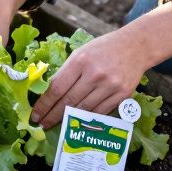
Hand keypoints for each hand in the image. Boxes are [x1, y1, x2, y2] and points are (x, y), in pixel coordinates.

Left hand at [29, 28, 149, 128]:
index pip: (57, 88)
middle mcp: (94, 74)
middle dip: (53, 115)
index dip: (44, 104)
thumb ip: (67, 71)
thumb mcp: (81, 53)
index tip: (35, 114)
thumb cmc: (103, 49)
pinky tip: (78, 120)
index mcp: (80, 60)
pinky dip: (88, 117)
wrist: (136, 46)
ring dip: (69, 119)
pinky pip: (100, 112)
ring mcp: (110, 86)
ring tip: (58, 123)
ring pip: (84, 109)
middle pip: (69, 101)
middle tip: (42, 124)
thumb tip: (49, 94)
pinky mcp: (122, 95)